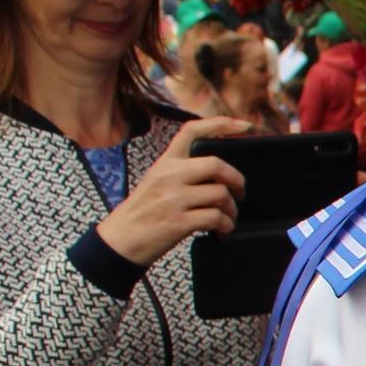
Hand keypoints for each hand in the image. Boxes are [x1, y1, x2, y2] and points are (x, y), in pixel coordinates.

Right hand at [97, 116, 249, 264]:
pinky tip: (221, 230)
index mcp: (165, 162)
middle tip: (240, 193)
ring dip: (232, 210)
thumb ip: (182, 171)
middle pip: (216, 164)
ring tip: (227, 218)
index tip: (245, 126)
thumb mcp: (157, 181)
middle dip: (237, 180)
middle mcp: (169, 176)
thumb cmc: (143, 212)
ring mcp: (173, 198)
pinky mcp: (178, 222)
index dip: (222, 124)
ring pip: (220, 194)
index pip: (192, 130)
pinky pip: (216, 218)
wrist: (119, 241)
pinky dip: (226, 226)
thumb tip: (220, 173)